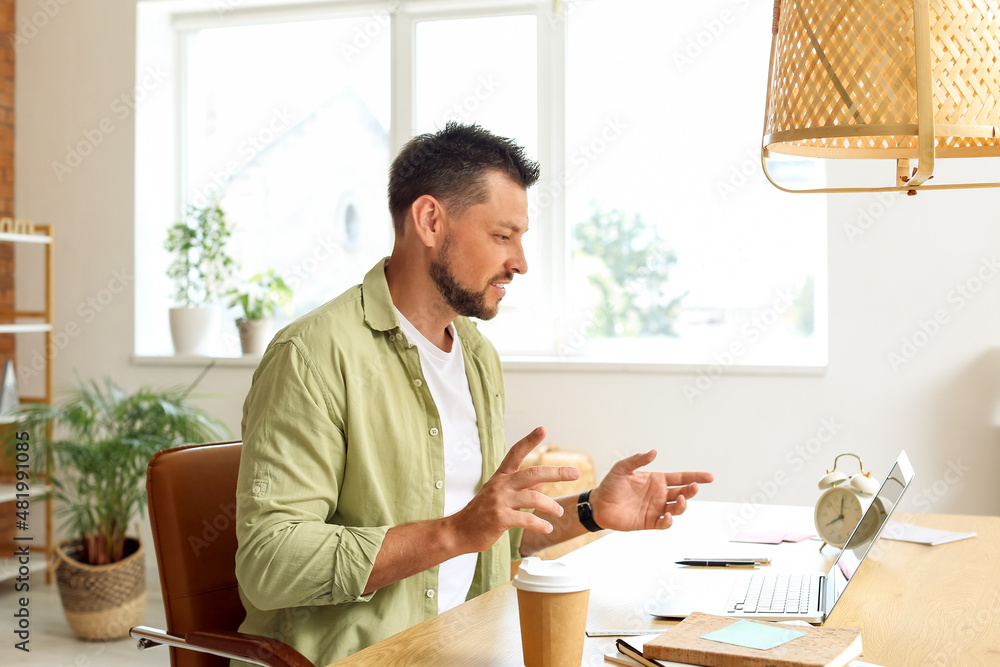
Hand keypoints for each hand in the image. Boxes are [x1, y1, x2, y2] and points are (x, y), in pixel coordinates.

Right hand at [447, 427, 579, 552]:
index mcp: (501, 477)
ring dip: (550, 505)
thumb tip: (543, 481)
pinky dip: (540, 523)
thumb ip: (522, 488)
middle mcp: (501, 485)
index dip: (529, 440)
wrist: (459, 531)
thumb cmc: (482, 513)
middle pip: (532, 473)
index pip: (516, 453)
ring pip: (533, 497)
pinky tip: (548, 528)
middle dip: (556, 472)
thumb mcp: (500, 496)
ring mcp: (499, 501)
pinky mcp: (500, 518)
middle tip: (575, 473)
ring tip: (559, 512)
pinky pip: (526, 518)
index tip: (543, 428)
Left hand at [588, 450, 713, 530]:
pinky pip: (665, 523)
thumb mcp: (622, 468)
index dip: (695, 477)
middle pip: (682, 492)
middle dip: (691, 490)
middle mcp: (659, 494)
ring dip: (682, 505)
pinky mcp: (650, 522)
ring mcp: (656, 508)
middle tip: (694, 487)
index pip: (680, 477)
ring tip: (680, 500)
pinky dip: (669, 520)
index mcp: (657, 480)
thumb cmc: (611, 485)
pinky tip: (667, 514)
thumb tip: (653, 452)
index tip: (709, 477)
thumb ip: (638, 460)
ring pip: (677, 508)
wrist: (599, 504)